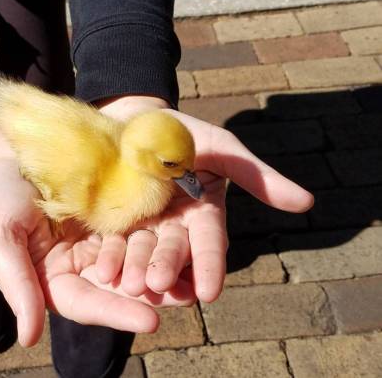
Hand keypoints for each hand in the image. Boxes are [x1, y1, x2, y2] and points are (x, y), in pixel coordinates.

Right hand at [0, 125, 195, 346]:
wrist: (16, 152)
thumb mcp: (0, 237)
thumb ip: (16, 285)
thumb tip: (28, 339)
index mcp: (54, 278)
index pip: (86, 303)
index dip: (116, 313)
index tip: (151, 321)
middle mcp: (83, 264)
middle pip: (119, 286)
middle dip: (150, 295)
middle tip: (186, 300)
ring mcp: (101, 238)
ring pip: (135, 259)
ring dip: (162, 269)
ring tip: (195, 277)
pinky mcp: (116, 214)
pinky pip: (139, 227)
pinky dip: (160, 236)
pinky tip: (186, 240)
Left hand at [95, 97, 313, 301]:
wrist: (135, 117)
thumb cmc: (184, 130)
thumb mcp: (221, 148)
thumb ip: (256, 175)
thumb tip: (308, 204)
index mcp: (203, 212)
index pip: (210, 242)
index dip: (211, 264)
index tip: (210, 291)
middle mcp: (175, 224)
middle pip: (173, 249)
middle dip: (167, 267)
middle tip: (156, 285)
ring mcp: (145, 223)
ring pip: (143, 250)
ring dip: (136, 267)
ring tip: (126, 284)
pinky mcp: (116, 218)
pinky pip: (114, 238)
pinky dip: (110, 253)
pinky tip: (101, 268)